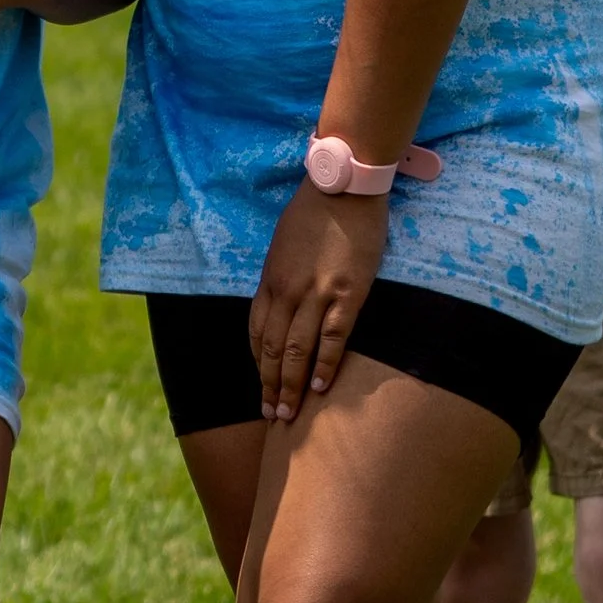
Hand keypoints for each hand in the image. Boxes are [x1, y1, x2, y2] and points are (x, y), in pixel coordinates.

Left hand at [249, 182, 387, 419]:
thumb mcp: (282, 246)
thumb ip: (280, 279)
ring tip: (290, 413)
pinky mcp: (347, 293)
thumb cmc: (313, 213)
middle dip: (270, 385)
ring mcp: (316, 293)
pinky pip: (332, 336)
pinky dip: (324, 364)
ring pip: (297, 350)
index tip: (262, 388)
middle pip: (272, 349)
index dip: (258, 365)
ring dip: (291, 385)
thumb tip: (280, 308)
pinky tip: (320, 387)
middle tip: (272, 415)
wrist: (343, 187)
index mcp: (269, 280)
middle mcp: (287, 291)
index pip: (256, 333)